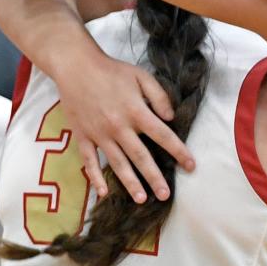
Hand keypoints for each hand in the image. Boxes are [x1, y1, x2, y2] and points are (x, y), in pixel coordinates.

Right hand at [59, 52, 194, 202]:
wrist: (76, 66)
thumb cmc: (111, 70)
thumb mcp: (141, 75)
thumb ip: (159, 95)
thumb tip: (171, 118)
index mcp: (136, 111)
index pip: (162, 135)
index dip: (178, 151)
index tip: (190, 166)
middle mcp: (119, 126)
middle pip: (141, 156)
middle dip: (154, 177)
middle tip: (165, 195)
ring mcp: (100, 133)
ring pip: (117, 163)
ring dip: (130, 182)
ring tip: (141, 199)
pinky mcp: (83, 136)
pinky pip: (90, 160)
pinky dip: (95, 177)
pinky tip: (103, 192)